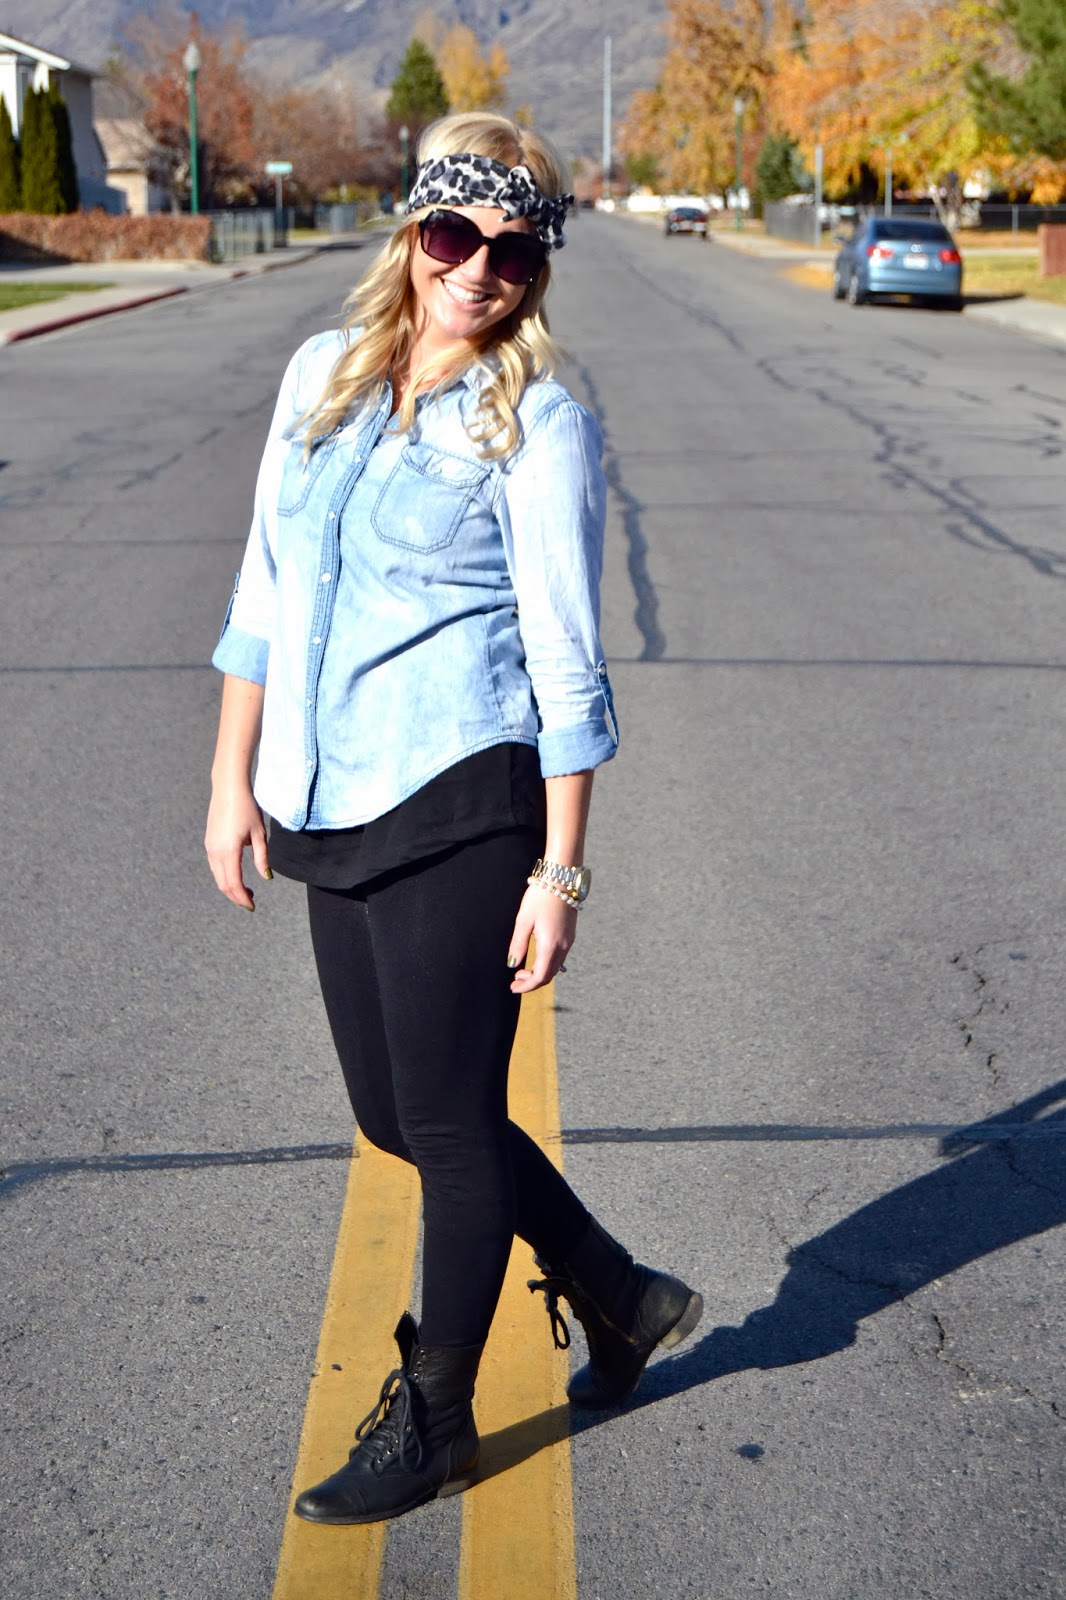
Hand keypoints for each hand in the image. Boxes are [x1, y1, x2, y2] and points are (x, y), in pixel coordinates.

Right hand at [205, 777, 270, 910]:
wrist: (228, 788)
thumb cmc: (247, 808)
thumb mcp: (259, 834)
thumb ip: (262, 858)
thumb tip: (266, 878)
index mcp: (229, 851)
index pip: (234, 883)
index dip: (243, 898)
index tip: (252, 906)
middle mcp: (215, 852)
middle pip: (223, 884)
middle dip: (236, 896)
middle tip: (250, 903)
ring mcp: (210, 847)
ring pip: (217, 876)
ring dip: (230, 887)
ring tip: (246, 891)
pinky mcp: (209, 843)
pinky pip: (215, 866)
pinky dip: (224, 876)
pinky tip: (236, 875)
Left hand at [508, 884, 576, 992]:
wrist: (562, 879)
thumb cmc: (540, 897)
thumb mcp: (523, 920)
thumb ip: (518, 944)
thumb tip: (512, 964)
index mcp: (550, 945)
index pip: (540, 976)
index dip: (526, 986)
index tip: (513, 988)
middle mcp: (563, 946)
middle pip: (549, 975)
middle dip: (532, 982)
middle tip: (515, 980)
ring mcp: (569, 941)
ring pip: (556, 967)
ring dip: (540, 973)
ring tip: (522, 970)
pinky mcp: (570, 935)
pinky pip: (560, 957)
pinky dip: (547, 963)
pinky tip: (536, 957)